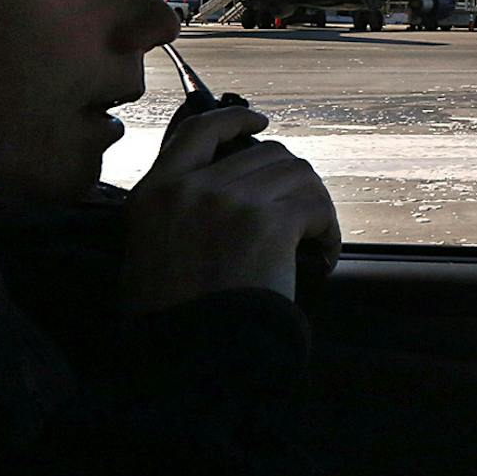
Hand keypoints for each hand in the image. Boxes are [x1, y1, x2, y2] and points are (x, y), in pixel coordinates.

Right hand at [122, 105, 340, 309]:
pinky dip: (329, 230)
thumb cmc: (172, 319)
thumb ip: (175, 210)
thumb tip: (222, 189)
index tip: (258, 121)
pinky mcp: (270, 222)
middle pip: (264, 152)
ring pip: (297, 174)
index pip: (199, 131)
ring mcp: (232, 201)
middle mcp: (192, 187)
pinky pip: (316, 206)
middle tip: (299, 215)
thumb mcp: (148, 250)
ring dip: (313, 204)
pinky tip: (324, 256)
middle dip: (290, 181)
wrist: (191, 356)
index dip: (235, 119)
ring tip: (313, 240)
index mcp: (155, 192)